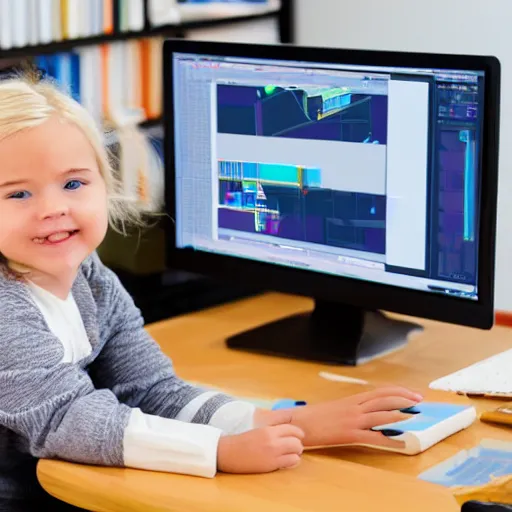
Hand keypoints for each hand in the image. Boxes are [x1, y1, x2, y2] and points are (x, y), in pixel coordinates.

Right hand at [217, 418, 304, 473]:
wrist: (229, 452)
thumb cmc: (243, 441)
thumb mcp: (260, 430)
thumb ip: (274, 431)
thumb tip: (289, 431)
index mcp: (269, 430)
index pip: (293, 429)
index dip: (298, 433)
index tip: (298, 437)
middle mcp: (273, 440)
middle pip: (297, 441)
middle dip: (298, 444)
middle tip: (293, 447)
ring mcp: (273, 453)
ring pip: (296, 452)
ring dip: (296, 454)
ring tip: (290, 455)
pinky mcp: (271, 465)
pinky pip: (291, 462)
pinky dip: (291, 462)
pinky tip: (285, 461)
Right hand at [257, 386, 421, 448]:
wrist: (298, 423)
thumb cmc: (314, 418)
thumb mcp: (335, 408)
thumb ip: (351, 409)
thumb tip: (366, 412)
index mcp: (351, 400)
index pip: (379, 392)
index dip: (397, 391)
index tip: (411, 393)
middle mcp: (354, 407)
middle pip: (384, 398)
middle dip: (404, 398)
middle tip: (419, 401)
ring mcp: (352, 420)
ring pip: (381, 413)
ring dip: (399, 413)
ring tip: (414, 415)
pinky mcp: (349, 434)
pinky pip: (373, 437)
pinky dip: (390, 440)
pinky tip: (401, 444)